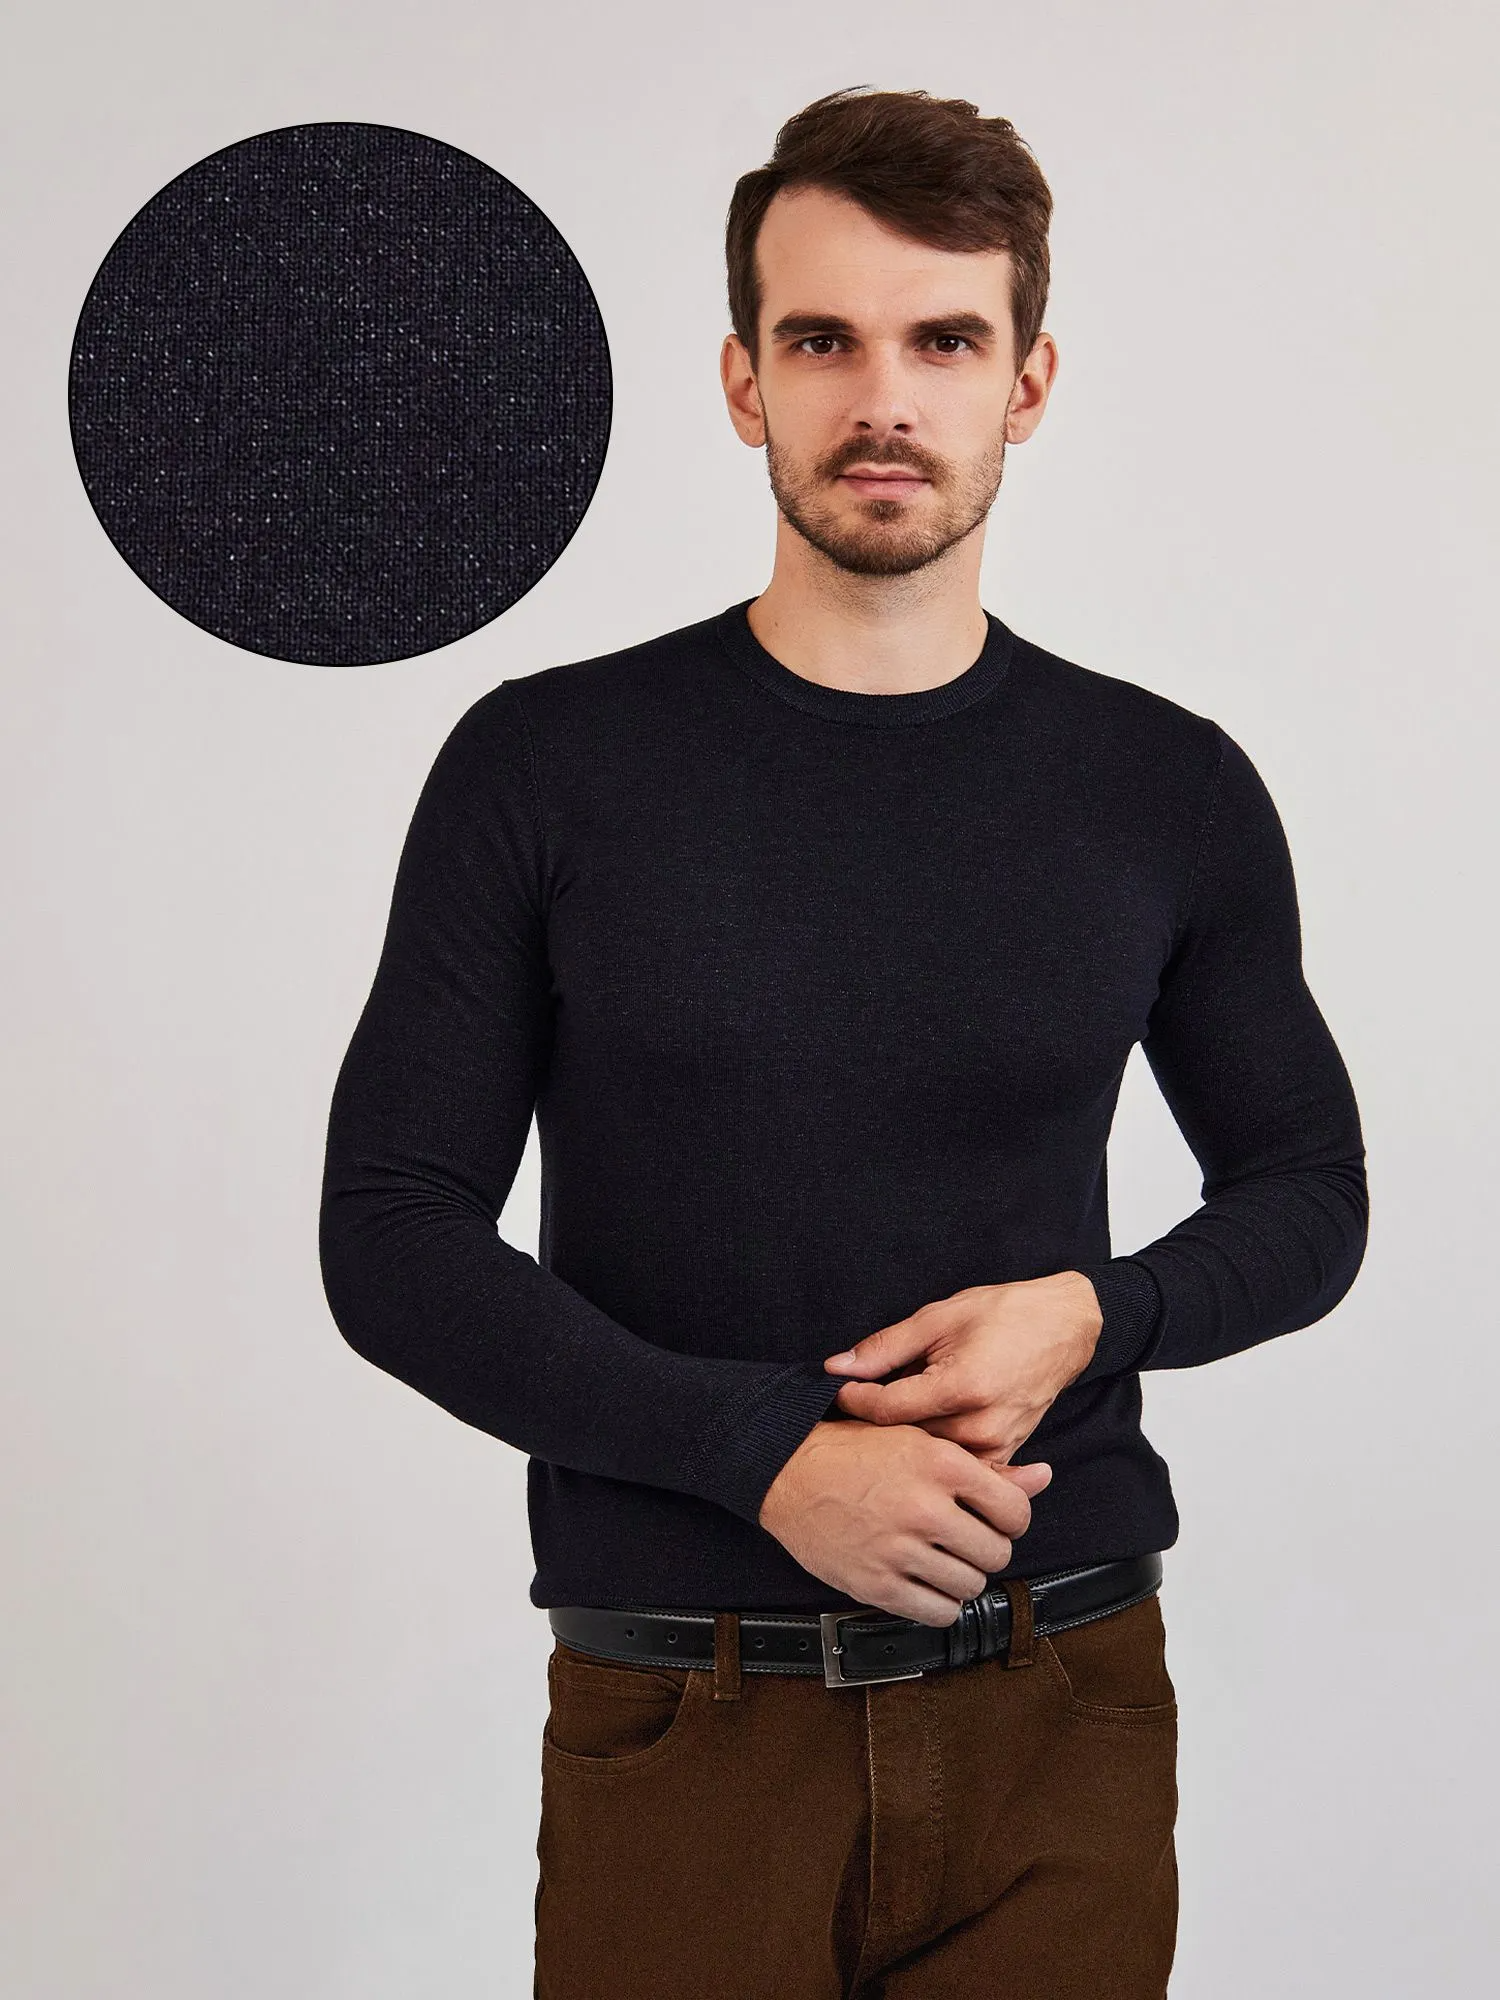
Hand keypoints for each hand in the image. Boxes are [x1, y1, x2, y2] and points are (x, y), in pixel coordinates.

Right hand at [758, 1419, 1053, 1625]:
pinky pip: (938, 1613)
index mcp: (940, 1464)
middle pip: (996, 1553)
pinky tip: (926, 1581)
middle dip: (987, 1548)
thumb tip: (1043, 1477)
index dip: (1010, 1518)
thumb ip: (986, 1466)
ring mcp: (899, 1550)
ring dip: (963, 1575)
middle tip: (964, 1538)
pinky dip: (941, 1603)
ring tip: (941, 1557)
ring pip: (970, 1585)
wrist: (786, 1471)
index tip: (993, 1517)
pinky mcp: (876, 1584)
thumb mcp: (921, 1441)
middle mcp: (924, 1508)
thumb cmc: (855, 1450)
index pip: (1015, 1511)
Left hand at [821, 1272, 1103, 1466]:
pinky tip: (922, 1430)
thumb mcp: (938, 1317)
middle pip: (904, 1438)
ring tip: (888, 1415)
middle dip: (874, 1421)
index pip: (886, 1410)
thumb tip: (838, 1367)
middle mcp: (980, 1426)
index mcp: (962, 1387)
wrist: (1064, 1328)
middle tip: (854, 1404)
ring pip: (927, 1456)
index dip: (853, 1399)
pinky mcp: (1004, 1456)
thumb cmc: (1006, 1315)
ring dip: (903, 1439)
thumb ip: (885, 1347)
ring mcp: (995, 1447)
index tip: (836, 1388)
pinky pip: (956, 1465)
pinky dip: (934, 1450)